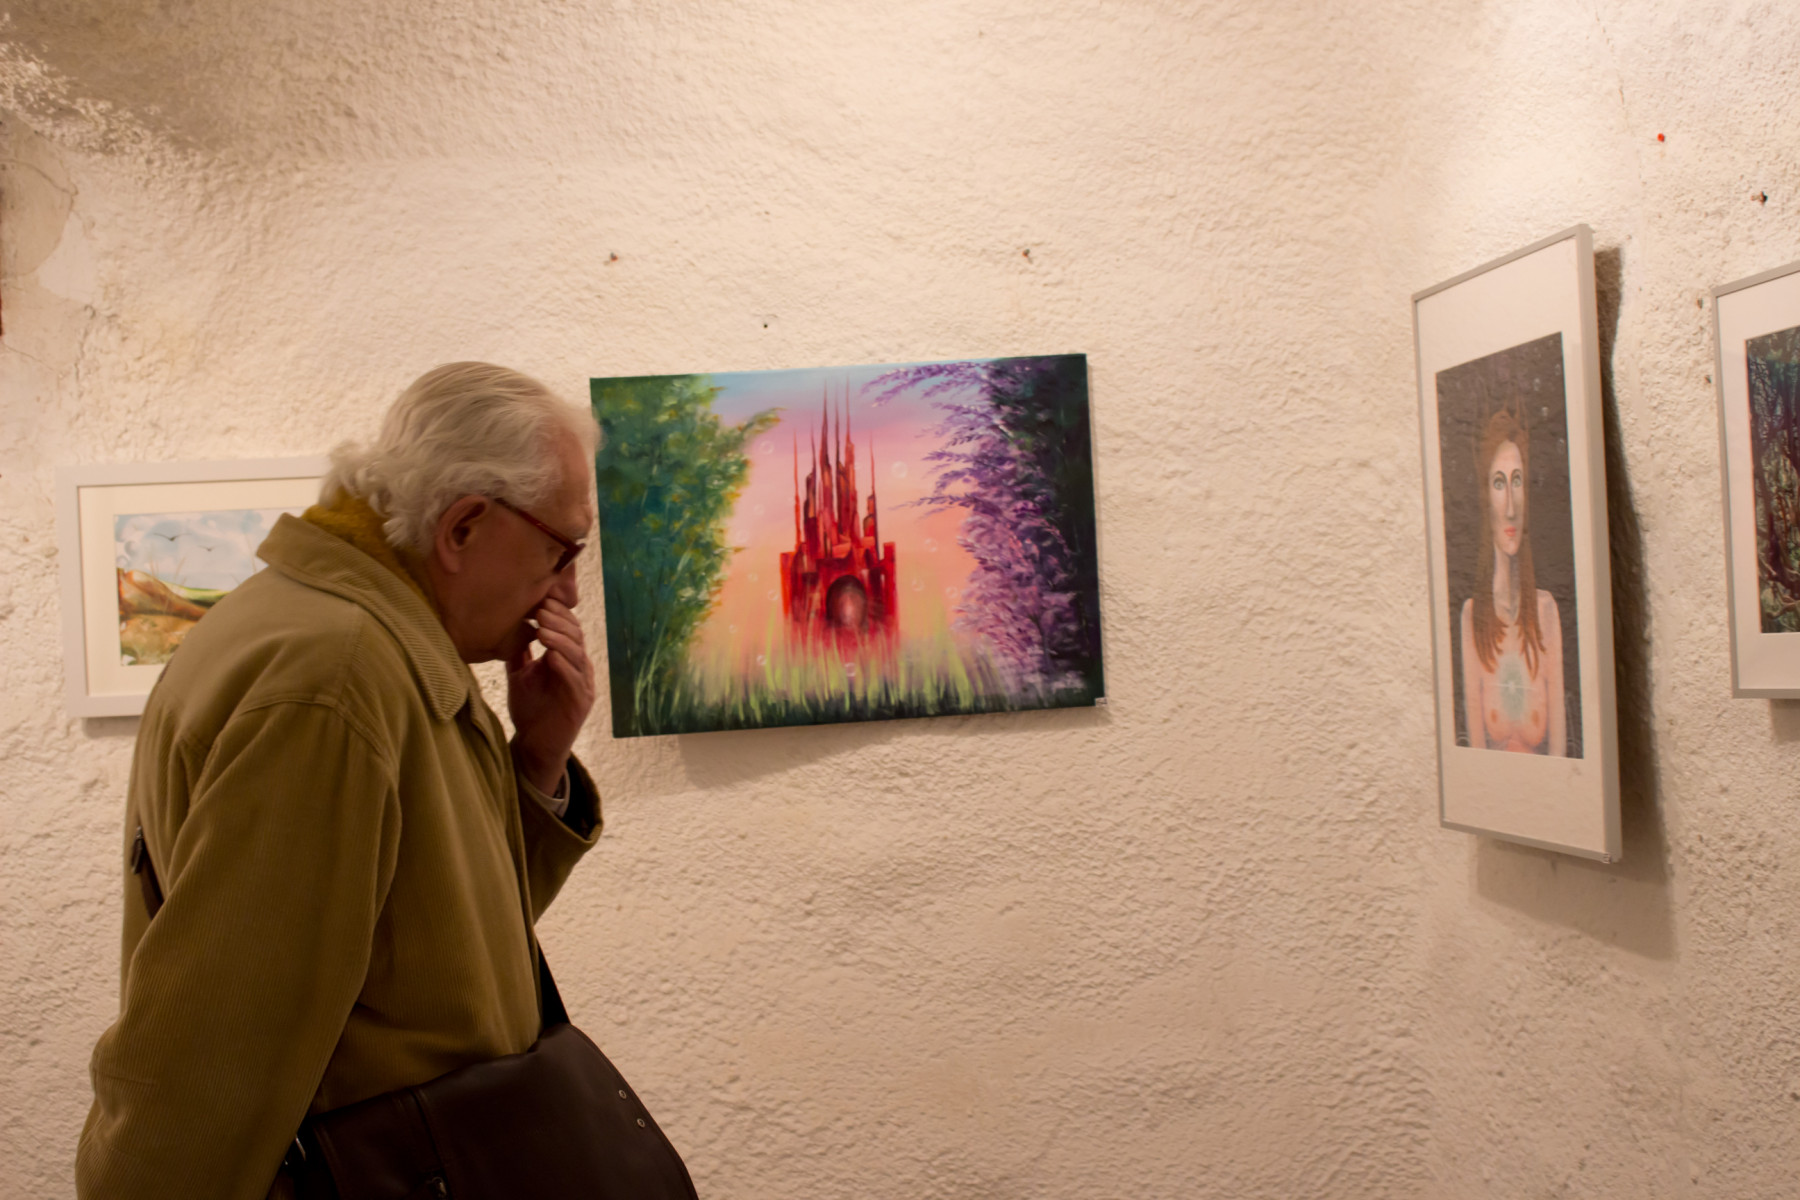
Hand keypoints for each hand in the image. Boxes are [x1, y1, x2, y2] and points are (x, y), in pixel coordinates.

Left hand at [506, 597, 595, 793]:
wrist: (534, 745)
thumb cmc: (530, 710)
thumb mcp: (521, 674)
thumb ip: (520, 652)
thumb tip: (510, 624)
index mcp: (567, 659)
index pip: (568, 628)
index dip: (558, 612)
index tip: (539, 598)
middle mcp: (579, 668)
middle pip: (576, 636)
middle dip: (558, 621)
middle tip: (540, 609)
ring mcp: (583, 684)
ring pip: (577, 654)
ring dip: (560, 639)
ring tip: (542, 628)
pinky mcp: (581, 702)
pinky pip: (576, 679)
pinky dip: (564, 665)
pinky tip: (551, 655)